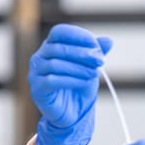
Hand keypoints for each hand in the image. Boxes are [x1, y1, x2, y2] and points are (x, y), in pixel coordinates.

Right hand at [28, 24, 111, 144]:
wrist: (72, 112)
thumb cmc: (78, 85)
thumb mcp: (90, 66)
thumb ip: (97, 52)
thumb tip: (109, 40)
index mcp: (50, 46)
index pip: (60, 32)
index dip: (78, 35)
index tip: (97, 44)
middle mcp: (39, 57)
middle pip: (59, 48)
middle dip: (83, 53)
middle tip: (100, 61)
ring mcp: (35, 73)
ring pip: (56, 64)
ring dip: (79, 68)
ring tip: (94, 73)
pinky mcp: (37, 89)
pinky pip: (52, 81)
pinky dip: (71, 80)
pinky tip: (85, 82)